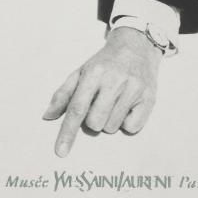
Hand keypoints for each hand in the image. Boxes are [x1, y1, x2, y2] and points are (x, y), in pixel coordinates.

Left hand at [42, 27, 161, 156]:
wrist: (135, 46)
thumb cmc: (104, 63)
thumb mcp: (80, 71)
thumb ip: (63, 94)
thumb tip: (47, 116)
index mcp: (93, 73)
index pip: (77, 108)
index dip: (67, 132)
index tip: (60, 152)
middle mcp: (114, 81)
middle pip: (94, 123)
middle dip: (92, 120)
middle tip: (98, 103)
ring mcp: (133, 89)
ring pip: (112, 127)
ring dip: (108, 120)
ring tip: (113, 101)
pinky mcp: (149, 99)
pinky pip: (131, 128)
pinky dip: (126, 122)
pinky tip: (127, 104)